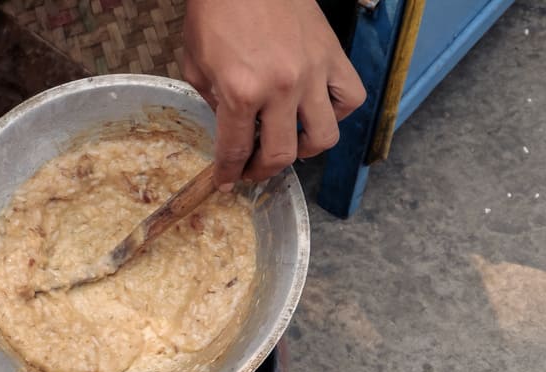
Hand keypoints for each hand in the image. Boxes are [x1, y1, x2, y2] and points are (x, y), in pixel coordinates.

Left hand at [181, 0, 365, 187]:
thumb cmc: (216, 11)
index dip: (230, 172)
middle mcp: (280, 88)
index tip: (229, 181)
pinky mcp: (333, 55)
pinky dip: (336, 111)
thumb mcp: (195, 64)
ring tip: (290, 141)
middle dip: (264, 170)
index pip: (236, 149)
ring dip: (305, 148)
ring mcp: (312, 73)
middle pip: (282, 154)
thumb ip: (212, 101)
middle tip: (254, 168)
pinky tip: (317, 108)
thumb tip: (230, 127)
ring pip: (323, 136)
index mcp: (240, 91)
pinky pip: (349, 98)